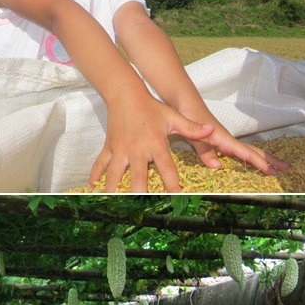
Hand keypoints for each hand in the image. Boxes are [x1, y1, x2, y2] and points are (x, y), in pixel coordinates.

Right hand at [91, 90, 216, 192]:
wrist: (125, 94)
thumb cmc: (151, 107)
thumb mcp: (173, 117)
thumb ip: (192, 128)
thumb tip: (211, 130)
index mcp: (154, 144)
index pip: (166, 167)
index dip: (172, 183)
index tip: (176, 196)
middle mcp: (136, 150)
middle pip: (137, 177)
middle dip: (139, 193)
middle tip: (141, 209)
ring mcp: (120, 150)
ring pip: (114, 174)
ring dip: (113, 190)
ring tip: (114, 204)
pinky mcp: (108, 148)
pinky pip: (100, 165)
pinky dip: (95, 177)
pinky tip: (93, 189)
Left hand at [170, 100, 288, 176]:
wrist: (185, 101)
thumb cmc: (188, 114)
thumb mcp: (192, 134)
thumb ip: (204, 149)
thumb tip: (218, 167)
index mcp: (223, 138)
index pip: (244, 152)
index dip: (258, 162)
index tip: (271, 171)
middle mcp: (227, 139)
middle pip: (253, 150)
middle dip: (270, 160)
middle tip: (287, 170)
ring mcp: (225, 139)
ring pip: (248, 151)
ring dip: (263, 159)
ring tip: (277, 167)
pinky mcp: (220, 140)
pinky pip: (239, 151)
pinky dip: (249, 157)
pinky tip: (253, 163)